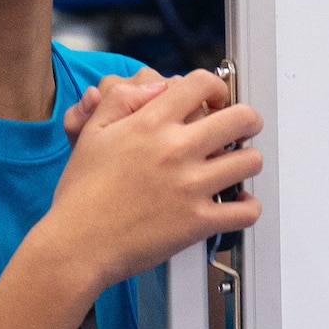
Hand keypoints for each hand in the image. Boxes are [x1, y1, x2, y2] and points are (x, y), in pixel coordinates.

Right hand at [39, 70, 261, 291]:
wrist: (78, 244)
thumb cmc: (82, 194)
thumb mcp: (93, 132)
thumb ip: (122, 99)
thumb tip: (155, 86)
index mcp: (151, 124)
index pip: (203, 84)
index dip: (217, 87)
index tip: (215, 100)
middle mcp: (176, 150)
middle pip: (241, 119)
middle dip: (248, 120)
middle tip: (243, 127)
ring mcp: (191, 187)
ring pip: (250, 161)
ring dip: (248, 160)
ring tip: (236, 164)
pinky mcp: (198, 222)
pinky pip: (245, 210)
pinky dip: (247, 206)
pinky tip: (236, 202)